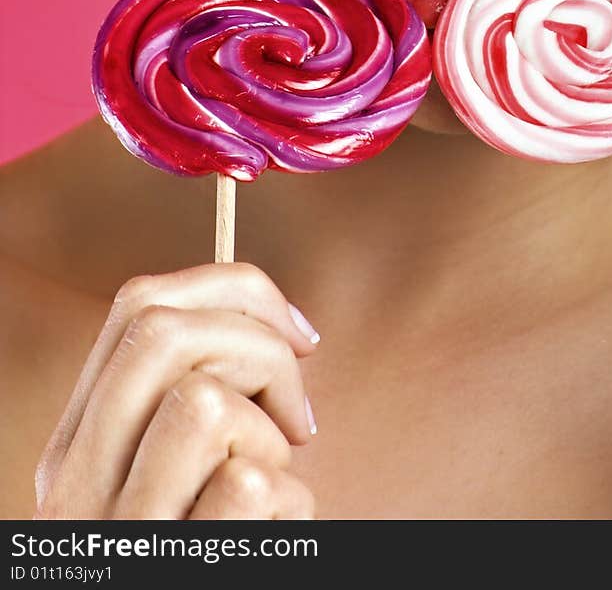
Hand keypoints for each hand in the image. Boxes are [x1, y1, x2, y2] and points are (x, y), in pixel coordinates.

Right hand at [35, 263, 318, 518]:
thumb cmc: (200, 542)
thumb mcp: (167, 478)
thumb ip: (185, 405)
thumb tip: (276, 323)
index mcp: (76, 449)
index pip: (138, 306)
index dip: (233, 289)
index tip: (297, 332)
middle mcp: (78, 488)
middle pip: (161, 332)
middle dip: (260, 346)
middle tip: (295, 415)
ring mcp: (120, 532)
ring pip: (204, 403)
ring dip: (269, 438)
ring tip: (268, 487)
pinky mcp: (168, 568)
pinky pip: (249, 486)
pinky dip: (290, 503)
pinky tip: (270, 533)